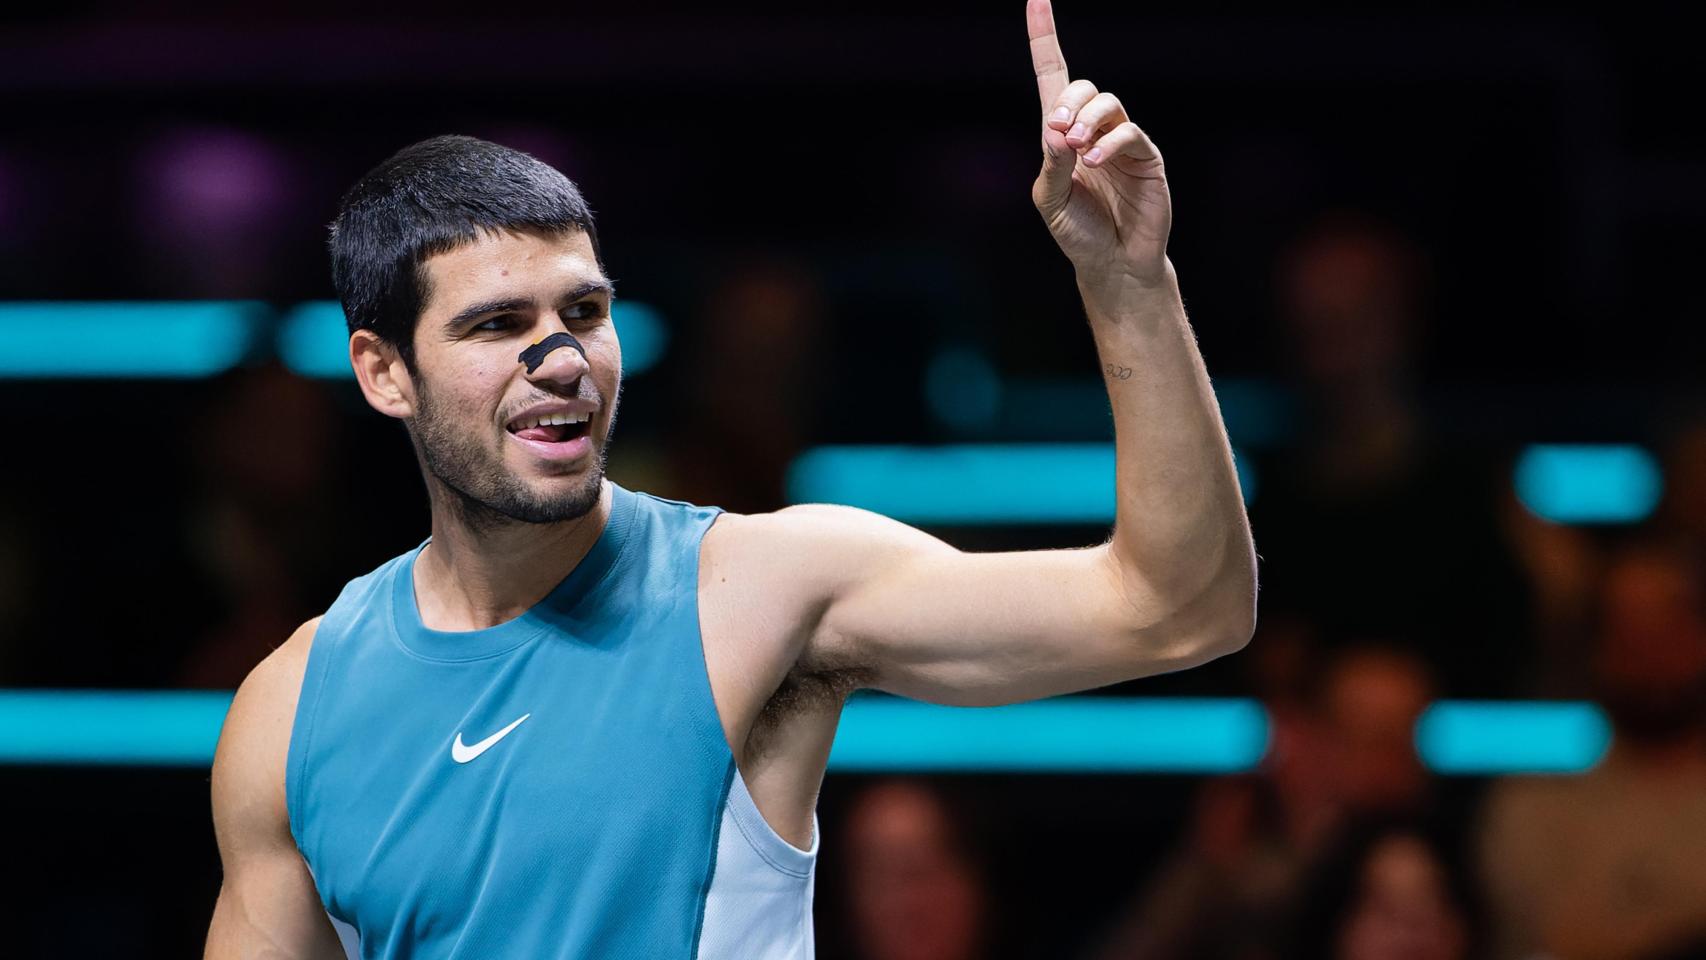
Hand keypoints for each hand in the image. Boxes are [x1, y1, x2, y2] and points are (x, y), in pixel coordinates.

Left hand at [1028, 0, 1171, 286]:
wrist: (1112, 264)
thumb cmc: (1077, 232)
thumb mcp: (1050, 200)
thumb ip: (1051, 165)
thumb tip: (1056, 129)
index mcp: (1061, 135)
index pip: (1052, 76)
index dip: (1043, 37)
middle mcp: (1093, 130)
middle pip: (1082, 87)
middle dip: (1067, 103)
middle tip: (1057, 134)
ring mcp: (1122, 141)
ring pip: (1107, 104)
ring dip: (1087, 121)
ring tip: (1076, 150)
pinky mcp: (1147, 157)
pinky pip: (1130, 132)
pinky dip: (1110, 143)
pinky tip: (1094, 162)